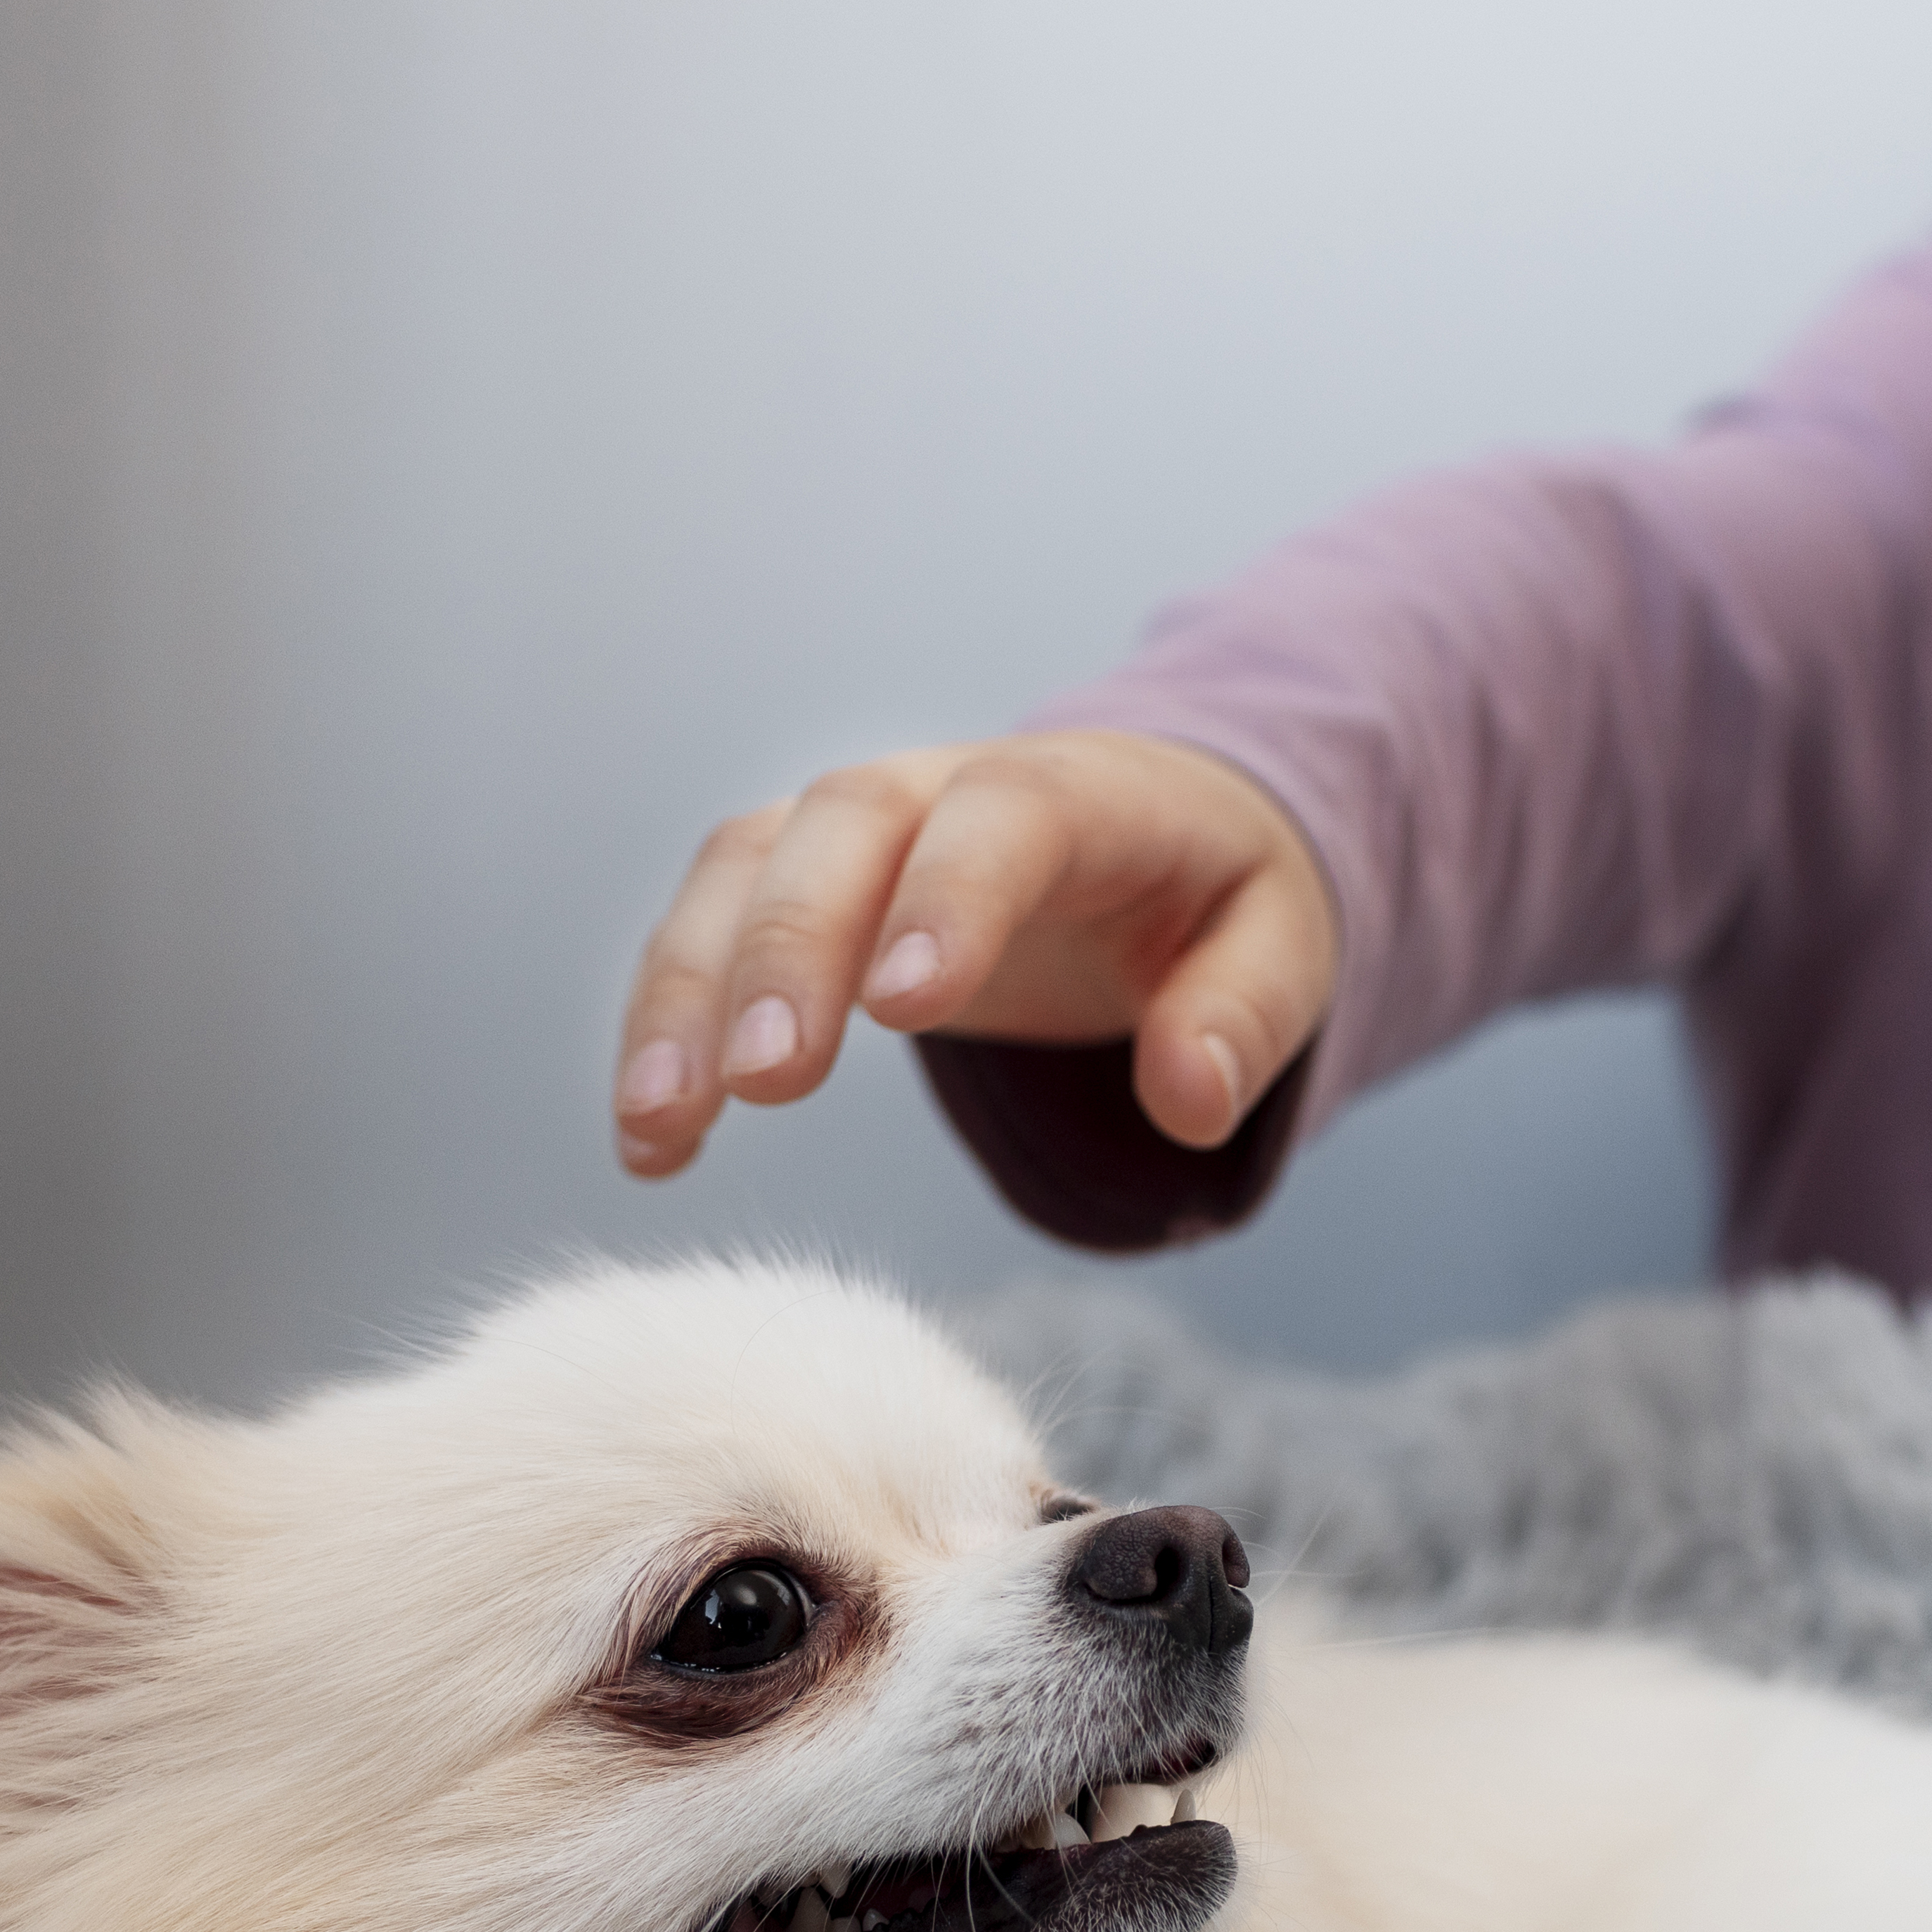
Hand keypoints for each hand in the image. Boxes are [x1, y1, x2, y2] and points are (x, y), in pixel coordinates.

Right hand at [612, 730, 1338, 1178]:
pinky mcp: (798, 883)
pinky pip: (706, 928)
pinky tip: (651, 1145)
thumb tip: (1189, 1101)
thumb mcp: (1280, 944)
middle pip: (838, 829)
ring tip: (661, 1129)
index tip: (900, 1011)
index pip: (1004, 818)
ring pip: (740, 868)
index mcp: (1080, 790)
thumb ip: (1244, 1015)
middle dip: (786, 948)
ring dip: (688, 994)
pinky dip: (666, 1025)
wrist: (1154, 828)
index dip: (948, 898)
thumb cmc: (1214, 894)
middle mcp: (943, 786)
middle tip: (763, 1083)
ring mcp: (855, 829)